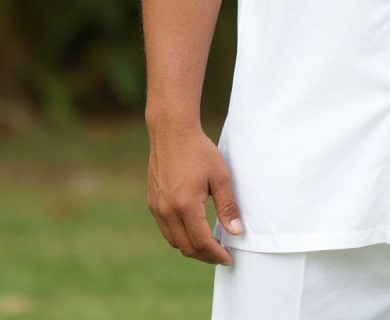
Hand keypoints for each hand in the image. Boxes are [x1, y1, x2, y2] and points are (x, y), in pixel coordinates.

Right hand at [146, 119, 243, 265]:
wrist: (172, 132)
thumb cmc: (199, 151)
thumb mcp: (220, 176)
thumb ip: (228, 206)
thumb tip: (236, 232)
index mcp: (185, 205)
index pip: (202, 242)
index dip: (216, 254)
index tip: (229, 258)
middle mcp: (167, 211)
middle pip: (186, 247)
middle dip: (205, 255)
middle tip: (221, 255)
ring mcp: (157, 207)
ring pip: (174, 241)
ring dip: (191, 247)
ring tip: (210, 244)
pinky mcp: (153, 202)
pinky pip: (166, 229)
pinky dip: (180, 236)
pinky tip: (193, 229)